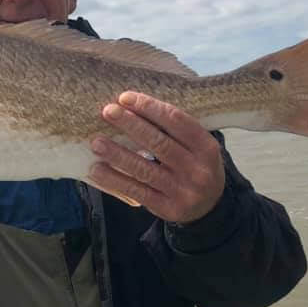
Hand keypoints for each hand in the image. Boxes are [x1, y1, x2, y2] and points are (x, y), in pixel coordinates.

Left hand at [89, 91, 224, 222]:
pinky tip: (97, 169)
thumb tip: (132, 106)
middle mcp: (197, 169)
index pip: (177, 121)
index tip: (125, 98)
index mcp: (206, 147)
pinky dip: (115, 179)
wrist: (210, 207)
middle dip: (131, 125)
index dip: (150, 108)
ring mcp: (182, 191)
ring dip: (117, 154)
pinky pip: (136, 191)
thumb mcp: (197, 146)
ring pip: (144, 169)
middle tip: (108, 111)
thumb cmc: (195, 166)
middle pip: (159, 143)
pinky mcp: (167, 208)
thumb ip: (174, 129)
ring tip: (97, 142)